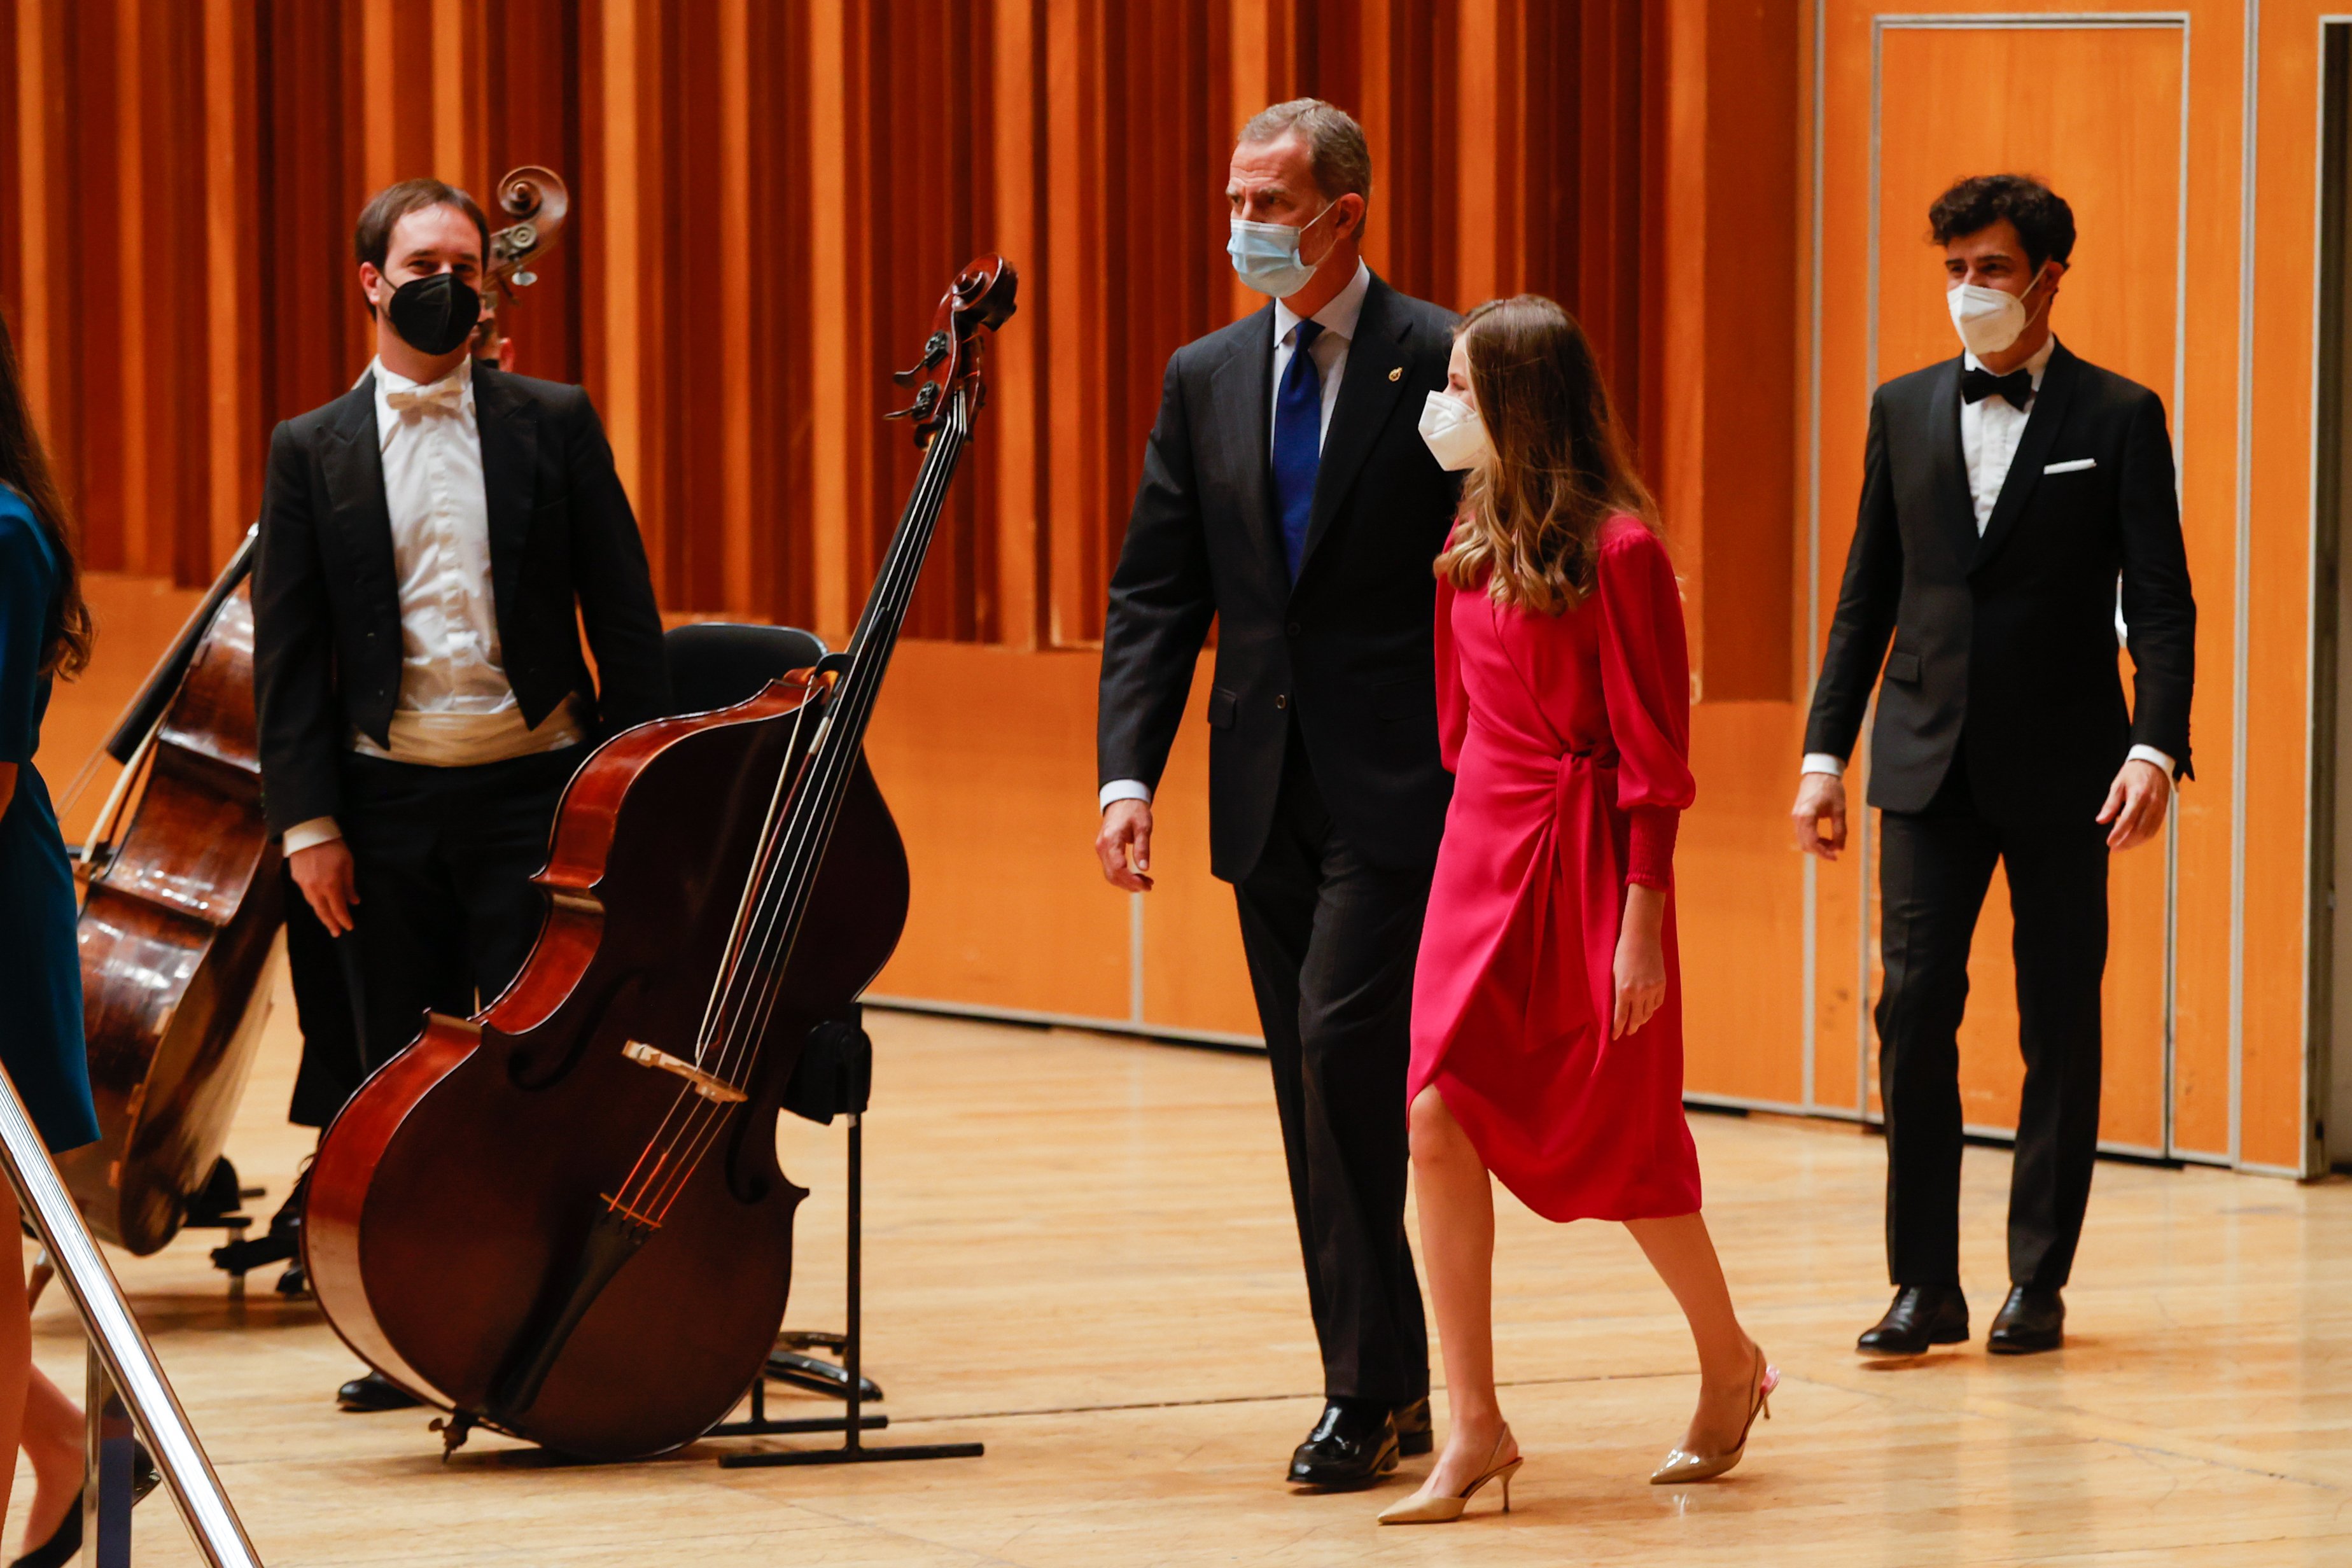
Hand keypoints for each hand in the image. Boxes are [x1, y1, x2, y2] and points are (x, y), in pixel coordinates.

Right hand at [290, 840, 359, 934]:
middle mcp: (315, 889)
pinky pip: (306, 896)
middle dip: (330, 923)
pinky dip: (314, 903)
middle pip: (323, 912)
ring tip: (328, 921)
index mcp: (330, 885)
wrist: (308, 832)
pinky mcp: (296, 879)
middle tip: (336, 933)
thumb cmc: (333, 846)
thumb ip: (349, 885)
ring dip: (321, 915)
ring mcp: (303, 884)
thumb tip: (354, 902)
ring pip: (313, 905)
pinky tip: (318, 905)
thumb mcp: (348, 864)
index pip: (338, 909)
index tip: (349, 927)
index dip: (344, 919)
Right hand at [1095, 799, 1154, 891]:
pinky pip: (1111, 869)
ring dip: (1127, 883)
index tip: (1146, 885)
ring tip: (1146, 882)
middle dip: (1131, 884)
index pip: (1118, 867)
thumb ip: (1142, 847)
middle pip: (1113, 874)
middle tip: (1149, 886)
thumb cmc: (1134, 811)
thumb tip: (1144, 869)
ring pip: (1110, 875)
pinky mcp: (1104, 851)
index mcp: (1111, 839)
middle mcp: (1102, 846)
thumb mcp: (1143, 827)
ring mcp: (1101, 849)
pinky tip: (1136, 877)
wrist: (1122, 799)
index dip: (1131, 880)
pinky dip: (1123, 877)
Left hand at [1613, 883, 1666, 1039]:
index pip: (1620, 1017)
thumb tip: (1616, 1010)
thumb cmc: (1622, 954)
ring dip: (1642, 1019)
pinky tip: (1647, 1008)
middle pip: (1636, 1019)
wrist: (1641, 938)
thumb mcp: (1613, 974)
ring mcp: (1653, 989)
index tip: (1614, 1037)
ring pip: (1648, 1013)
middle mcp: (1639, 993)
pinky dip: (1652, 1008)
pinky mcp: (1662, 984)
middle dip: (1631, 1027)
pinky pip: (1657, 1003)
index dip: (1617, 1029)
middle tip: (1628, 1031)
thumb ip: (1616, 993)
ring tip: (1637, 1021)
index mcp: (1623, 990)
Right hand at [1792, 770, 1847, 859]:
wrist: (1820, 772)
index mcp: (1807, 816)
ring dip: (1816, 846)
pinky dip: (1812, 839)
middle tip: (1835, 851)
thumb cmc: (1831, 789)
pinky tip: (1824, 837)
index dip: (1824, 853)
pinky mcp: (1797, 815)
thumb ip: (1840, 831)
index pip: (1812, 842)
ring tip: (1831, 843)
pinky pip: (1802, 833)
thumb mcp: (1839, 810)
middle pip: (1805, 844)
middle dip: (1820, 851)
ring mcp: (1795, 817)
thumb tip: (1840, 848)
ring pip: (1803, 840)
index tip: (1835, 857)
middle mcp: (1797, 818)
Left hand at [2096, 758, 2170, 850]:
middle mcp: (2152, 803)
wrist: (2155, 763)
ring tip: (2122, 846)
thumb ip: (2110, 804)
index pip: (2128, 820)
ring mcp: (2160, 808)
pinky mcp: (2164, 811)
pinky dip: (2144, 837)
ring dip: (2135, 843)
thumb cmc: (2134, 773)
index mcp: (2139, 795)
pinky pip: (2155, 829)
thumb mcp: (2118, 785)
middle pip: (2140, 830)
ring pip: (2149, 832)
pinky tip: (2134, 840)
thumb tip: (2101, 820)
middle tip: (2114, 848)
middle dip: (2126, 842)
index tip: (2109, 842)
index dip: (2118, 834)